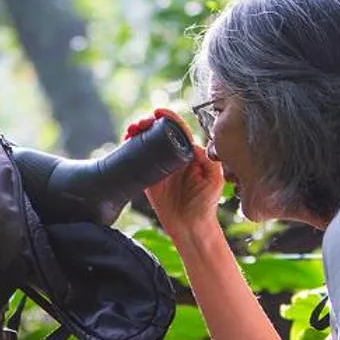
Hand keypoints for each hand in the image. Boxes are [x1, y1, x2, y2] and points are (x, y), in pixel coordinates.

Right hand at [126, 109, 223, 239]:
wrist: (191, 227)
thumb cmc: (205, 204)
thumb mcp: (214, 179)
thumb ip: (208, 160)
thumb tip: (194, 144)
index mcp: (190, 152)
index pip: (178, 128)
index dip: (167, 117)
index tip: (158, 112)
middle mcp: (173, 156)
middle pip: (158, 131)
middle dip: (147, 122)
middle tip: (139, 123)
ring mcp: (159, 166)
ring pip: (145, 142)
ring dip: (136, 132)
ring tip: (130, 131)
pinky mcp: (147, 178)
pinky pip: (136, 159)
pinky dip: (129, 148)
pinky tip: (126, 143)